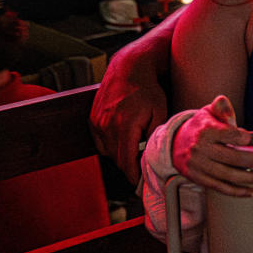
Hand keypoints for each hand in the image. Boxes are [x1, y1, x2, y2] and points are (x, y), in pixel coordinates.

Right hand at [90, 47, 169, 183]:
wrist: (130, 68)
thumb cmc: (149, 90)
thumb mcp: (160, 112)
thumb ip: (155, 136)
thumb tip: (153, 157)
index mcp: (125, 125)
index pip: (126, 161)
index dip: (133, 175)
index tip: (140, 183)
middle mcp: (106, 125)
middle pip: (117, 158)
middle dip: (129, 166)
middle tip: (142, 169)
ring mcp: (97, 122)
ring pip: (108, 151)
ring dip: (120, 154)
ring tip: (135, 150)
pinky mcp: (92, 119)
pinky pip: (100, 142)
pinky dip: (110, 145)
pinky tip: (123, 139)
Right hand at [171, 95, 252, 196]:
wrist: (174, 144)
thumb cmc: (199, 127)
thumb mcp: (208, 112)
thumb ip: (220, 107)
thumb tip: (224, 100)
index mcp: (206, 131)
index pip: (230, 135)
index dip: (246, 139)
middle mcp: (201, 149)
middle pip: (234, 158)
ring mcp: (199, 166)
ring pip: (229, 175)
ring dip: (251, 178)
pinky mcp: (198, 178)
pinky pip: (220, 187)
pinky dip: (237, 191)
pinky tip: (252, 191)